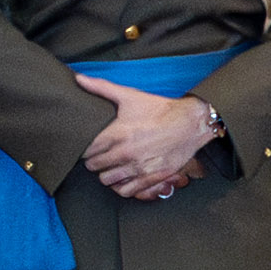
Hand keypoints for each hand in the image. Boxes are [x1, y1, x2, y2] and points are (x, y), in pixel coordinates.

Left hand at [77, 82, 220, 200]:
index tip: (87, 145)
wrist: (192, 122)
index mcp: (117, 134)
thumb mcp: (130, 96)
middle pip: (94, 166)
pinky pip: (127, 191)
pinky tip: (123, 178)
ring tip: (110, 166)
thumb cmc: (160, 109)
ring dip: (106, 174)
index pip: (86, 150)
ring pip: (107, 180)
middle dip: (93, 160)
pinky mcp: (153, 177)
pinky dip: (122, 186)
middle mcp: (126, 153)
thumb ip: (101, 88)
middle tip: (99, 155)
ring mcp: (139, 167)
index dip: (84, 148)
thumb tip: (78, 78)